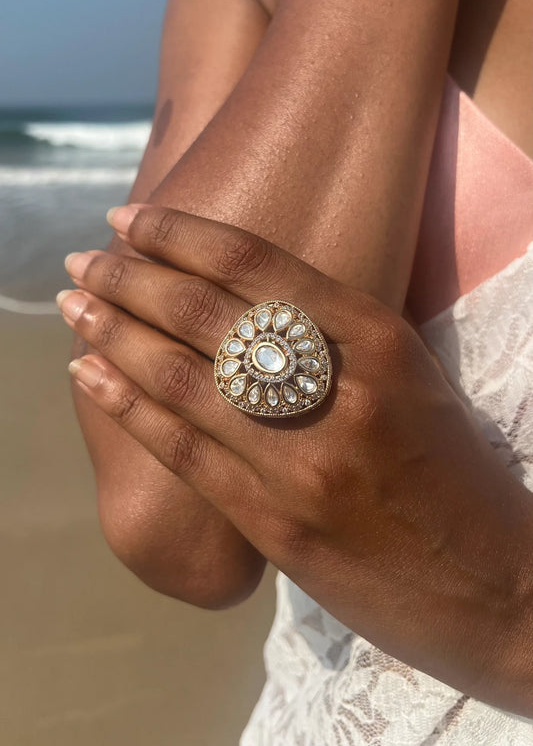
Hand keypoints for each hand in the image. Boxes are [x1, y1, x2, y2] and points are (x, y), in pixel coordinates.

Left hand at [58, 203, 532, 710]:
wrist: (493, 583)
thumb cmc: (454, 474)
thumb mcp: (411, 380)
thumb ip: (334, 339)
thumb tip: (238, 302)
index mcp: (381, 342)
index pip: (258, 265)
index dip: (181, 234)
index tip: (132, 219)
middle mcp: (340, 392)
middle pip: (208, 314)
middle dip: (133, 277)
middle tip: (87, 257)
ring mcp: (304, 463)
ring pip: (184, 378)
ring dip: (115, 333)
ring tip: (74, 301)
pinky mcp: (277, 525)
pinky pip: (185, 453)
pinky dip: (128, 408)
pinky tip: (89, 374)